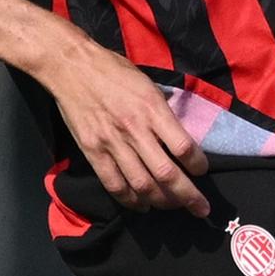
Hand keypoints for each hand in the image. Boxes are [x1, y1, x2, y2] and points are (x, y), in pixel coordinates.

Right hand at [45, 38, 208, 213]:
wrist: (72, 67)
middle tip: (201, 208)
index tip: (202, 171)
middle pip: (166, 174)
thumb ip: (163, 111)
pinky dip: (130, 200)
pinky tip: (142, 206)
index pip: (183, 147)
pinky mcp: (92, 152)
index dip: (198, 165)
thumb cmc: (113, 70)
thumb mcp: (148, 84)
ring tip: (172, 206)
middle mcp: (135, 130)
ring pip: (142, 185)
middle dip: (188, 196)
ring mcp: (112, 143)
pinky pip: (114, 184)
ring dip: (161, 202)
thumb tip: (178, 135)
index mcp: (152, 110)